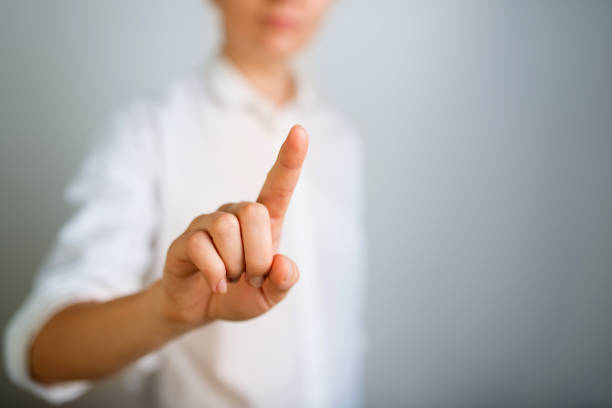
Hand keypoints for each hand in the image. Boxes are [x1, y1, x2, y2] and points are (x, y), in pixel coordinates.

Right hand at [159, 125, 307, 328]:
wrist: (200, 309)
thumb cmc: (240, 293)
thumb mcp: (270, 295)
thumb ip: (283, 282)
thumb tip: (282, 264)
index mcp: (264, 222)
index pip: (278, 185)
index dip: (290, 159)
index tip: (300, 130)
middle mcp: (235, 214)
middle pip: (254, 213)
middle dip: (257, 255)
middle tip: (251, 277)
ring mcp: (208, 224)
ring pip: (227, 228)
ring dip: (235, 265)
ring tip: (232, 279)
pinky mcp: (185, 241)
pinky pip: (202, 247)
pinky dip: (215, 273)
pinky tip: (216, 284)